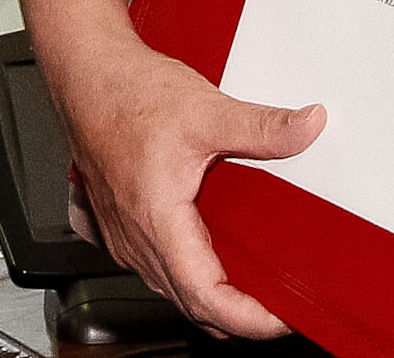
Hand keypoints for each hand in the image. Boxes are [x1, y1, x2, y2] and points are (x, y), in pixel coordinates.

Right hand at [38, 26, 322, 338]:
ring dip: (211, 296)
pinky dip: (185, 277)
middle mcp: (135, 239)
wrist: (85, 75)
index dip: (248, 319)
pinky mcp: (119, 227)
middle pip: (191, 304)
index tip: (281, 318)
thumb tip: (308, 127)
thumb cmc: (126, 94)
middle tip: (281, 304)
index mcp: (157, 221)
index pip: (206, 298)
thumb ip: (263, 127)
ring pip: (171, 289)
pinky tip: (208, 258)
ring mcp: (123, 236)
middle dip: (238, 316)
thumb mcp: (207, 110)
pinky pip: (154, 270)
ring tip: (253, 286)